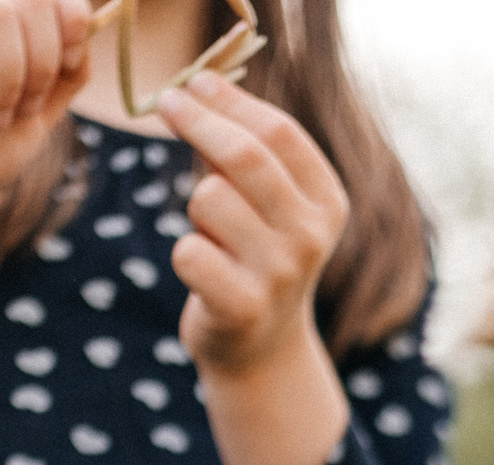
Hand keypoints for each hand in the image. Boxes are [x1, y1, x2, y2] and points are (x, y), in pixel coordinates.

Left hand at [154, 71, 348, 378]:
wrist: (262, 351)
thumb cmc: (257, 259)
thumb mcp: (268, 205)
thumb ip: (243, 152)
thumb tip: (197, 89)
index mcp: (327, 202)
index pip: (279, 132)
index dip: (231, 102)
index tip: (194, 83)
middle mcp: (311, 236)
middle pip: (245, 157)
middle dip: (198, 121)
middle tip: (166, 103)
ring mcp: (280, 274)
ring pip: (208, 198)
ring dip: (194, 205)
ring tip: (211, 233)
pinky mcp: (242, 307)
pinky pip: (188, 251)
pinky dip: (185, 253)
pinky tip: (204, 272)